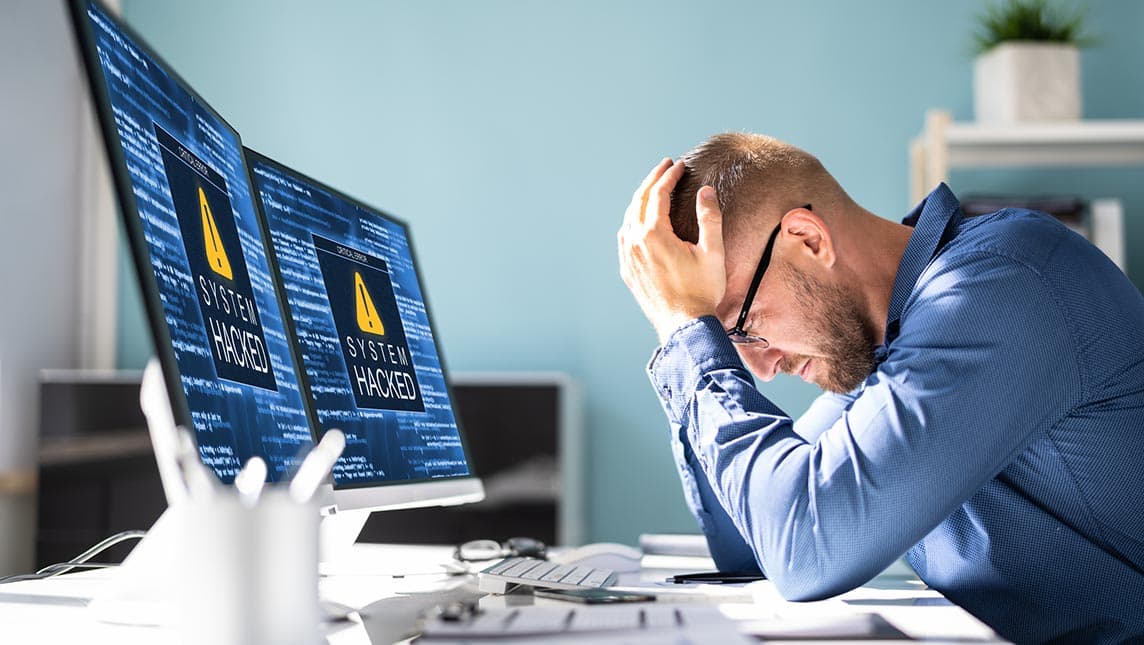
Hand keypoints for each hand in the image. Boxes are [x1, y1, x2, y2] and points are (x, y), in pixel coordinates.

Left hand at [618, 158, 725, 343]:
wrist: (684, 326)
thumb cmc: (701, 292)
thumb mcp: (713, 252)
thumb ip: (709, 218)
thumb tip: (705, 191)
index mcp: (654, 234)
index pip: (658, 194)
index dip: (669, 176)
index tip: (680, 165)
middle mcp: (635, 243)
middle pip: (639, 200)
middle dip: (653, 180)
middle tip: (666, 166)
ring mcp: (628, 258)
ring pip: (629, 218)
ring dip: (641, 199)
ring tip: (654, 189)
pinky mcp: (628, 271)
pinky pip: (624, 237)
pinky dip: (633, 220)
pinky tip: (640, 221)